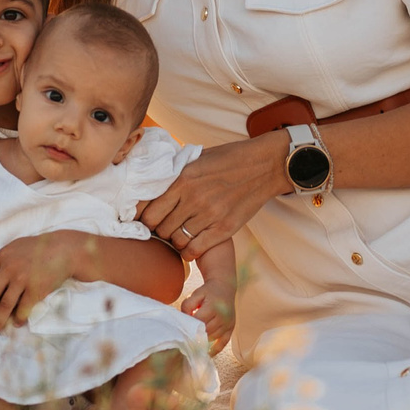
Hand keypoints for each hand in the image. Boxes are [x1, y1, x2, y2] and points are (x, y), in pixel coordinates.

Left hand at [0, 233, 74, 328]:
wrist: (63, 250)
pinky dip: (18, 318)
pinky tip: (16, 324)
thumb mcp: (14, 248)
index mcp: (1, 258)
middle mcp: (9, 269)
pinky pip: (24, 308)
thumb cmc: (37, 248)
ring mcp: (22, 280)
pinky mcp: (36, 289)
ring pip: (5, 305)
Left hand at [138, 133, 288, 262]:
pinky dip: (189, 251)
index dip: (144, 218)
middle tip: (164, 228)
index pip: (148, 210)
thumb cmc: (229, 158)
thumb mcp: (197, 158)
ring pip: (176, 240)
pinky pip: (195, 249)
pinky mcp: (225, 228)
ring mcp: (209, 214)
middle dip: (159, 230)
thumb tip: (150, 183)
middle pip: (160, 228)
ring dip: (175, 240)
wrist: (265, 165)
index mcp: (182, 179)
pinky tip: (191, 245)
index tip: (148, 218)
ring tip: (179, 234)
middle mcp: (193, 198)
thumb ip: (175, 173)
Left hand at [184, 284, 233, 351]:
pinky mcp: (231, 328)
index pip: (198, 322)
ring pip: (213, 337)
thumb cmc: (208, 291)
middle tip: (185, 339)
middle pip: (205, 331)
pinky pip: (224, 342)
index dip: (189, 327)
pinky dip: (215, 349)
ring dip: (203, 340)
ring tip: (193, 344)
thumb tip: (185, 320)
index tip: (182, 331)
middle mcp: (223, 316)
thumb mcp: (195, 294)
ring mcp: (228, 323)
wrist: (225, 286)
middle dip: (195, 335)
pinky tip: (208, 354)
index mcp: (213, 307)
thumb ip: (187, 306)